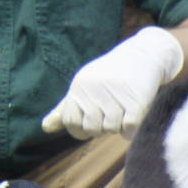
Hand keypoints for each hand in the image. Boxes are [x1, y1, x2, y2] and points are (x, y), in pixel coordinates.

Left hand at [41, 26, 184, 138]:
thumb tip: (45, 128)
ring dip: (117, 127)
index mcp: (79, 87)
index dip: (81, 128)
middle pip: (91, 128)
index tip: (92, 121)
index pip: (71, 122)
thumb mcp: (84, 87)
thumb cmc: (109, 76)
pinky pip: (129, 128)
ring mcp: (115, 94)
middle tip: (109, 115)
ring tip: (121, 112)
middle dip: (101, 128)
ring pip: (111, 129)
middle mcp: (94, 88)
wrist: (141, 57)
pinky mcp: (136, 101)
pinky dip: (130, 130)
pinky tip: (132, 117)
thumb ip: (66, 109)